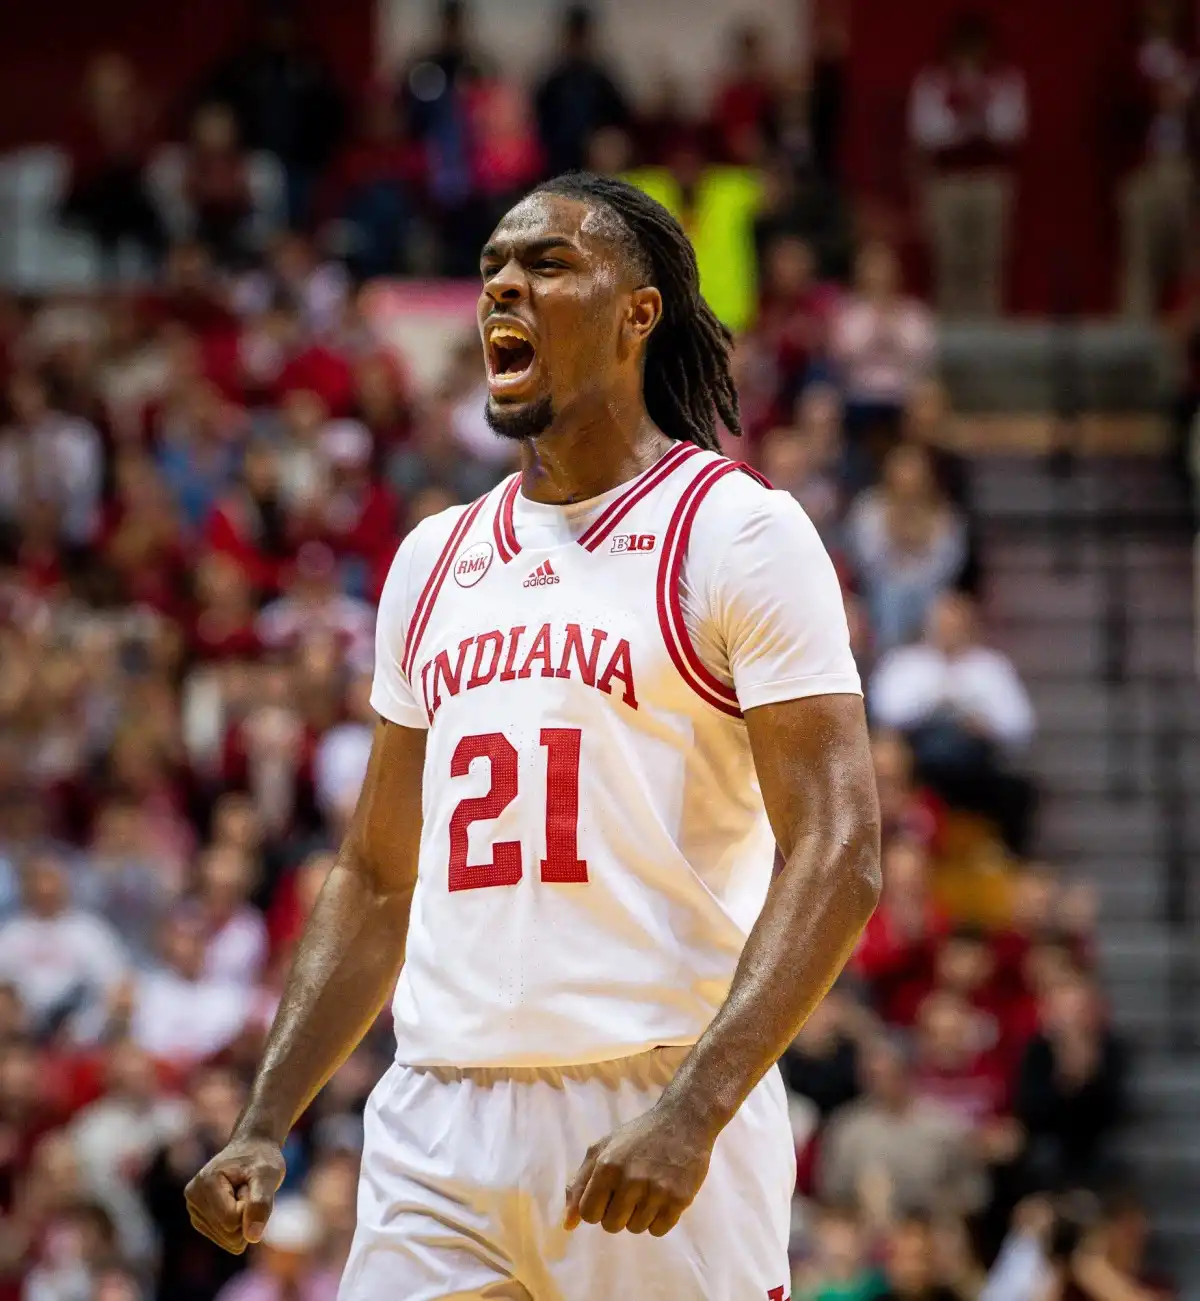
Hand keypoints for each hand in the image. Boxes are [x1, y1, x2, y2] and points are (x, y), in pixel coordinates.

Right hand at [184, 1136, 285, 1253]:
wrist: (252, 1149)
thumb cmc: (261, 1158)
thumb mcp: (268, 1175)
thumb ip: (261, 1203)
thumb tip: (253, 1237)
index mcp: (205, 1182)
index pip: (231, 1220)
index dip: (250, 1208)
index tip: (251, 1184)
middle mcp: (193, 1197)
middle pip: (228, 1233)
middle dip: (246, 1215)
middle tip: (248, 1189)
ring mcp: (194, 1210)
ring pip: (227, 1240)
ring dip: (243, 1220)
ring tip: (242, 1194)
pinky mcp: (200, 1220)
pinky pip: (226, 1240)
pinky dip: (238, 1225)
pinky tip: (236, 1203)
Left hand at [563, 1100, 714, 1236]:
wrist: (683, 1121)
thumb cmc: (638, 1136)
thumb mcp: (602, 1149)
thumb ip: (580, 1184)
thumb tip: (567, 1225)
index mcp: (606, 1166)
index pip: (588, 1213)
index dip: (596, 1207)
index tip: (608, 1194)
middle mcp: (630, 1179)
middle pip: (611, 1226)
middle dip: (617, 1213)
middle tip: (630, 1190)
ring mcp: (656, 1191)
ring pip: (636, 1229)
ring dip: (639, 1214)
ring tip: (648, 1188)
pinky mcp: (679, 1199)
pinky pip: (658, 1230)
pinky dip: (658, 1219)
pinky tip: (662, 1196)